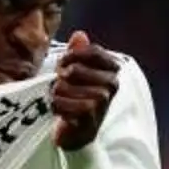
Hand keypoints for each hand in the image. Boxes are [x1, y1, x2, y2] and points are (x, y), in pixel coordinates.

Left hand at [53, 31, 119, 150]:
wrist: (79, 134)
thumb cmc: (78, 98)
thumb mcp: (78, 72)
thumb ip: (78, 53)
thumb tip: (80, 35)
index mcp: (114, 69)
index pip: (91, 51)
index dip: (70, 56)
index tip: (63, 65)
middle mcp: (112, 84)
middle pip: (74, 70)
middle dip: (61, 79)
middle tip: (63, 89)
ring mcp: (102, 100)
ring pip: (63, 86)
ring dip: (57, 95)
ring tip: (64, 102)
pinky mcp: (89, 116)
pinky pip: (60, 102)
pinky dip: (55, 107)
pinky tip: (61, 112)